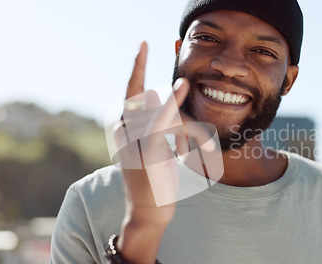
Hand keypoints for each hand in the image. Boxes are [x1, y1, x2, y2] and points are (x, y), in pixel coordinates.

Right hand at [115, 42, 216, 263]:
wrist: (148, 213)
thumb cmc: (153, 179)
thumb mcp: (152, 147)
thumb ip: (155, 123)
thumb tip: (161, 100)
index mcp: (123, 127)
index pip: (131, 90)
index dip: (138, 66)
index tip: (143, 44)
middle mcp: (124, 130)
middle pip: (156, 103)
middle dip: (181, 123)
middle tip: (190, 149)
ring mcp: (135, 141)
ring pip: (168, 115)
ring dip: (189, 135)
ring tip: (198, 154)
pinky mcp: (149, 152)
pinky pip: (162, 122)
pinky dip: (171, 103)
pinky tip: (181, 85)